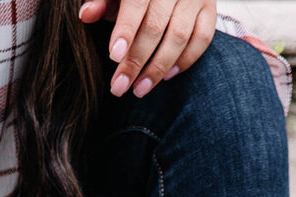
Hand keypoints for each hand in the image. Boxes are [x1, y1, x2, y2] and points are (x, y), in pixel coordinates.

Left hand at [79, 0, 217, 98]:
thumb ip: (103, 0)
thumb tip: (85, 15)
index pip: (136, 4)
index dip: (126, 30)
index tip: (114, 56)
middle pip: (155, 26)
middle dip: (136, 60)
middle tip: (119, 87)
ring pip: (179, 36)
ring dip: (158, 67)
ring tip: (140, 89)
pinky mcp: (210, 9)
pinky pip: (202, 39)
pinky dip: (185, 60)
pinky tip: (166, 76)